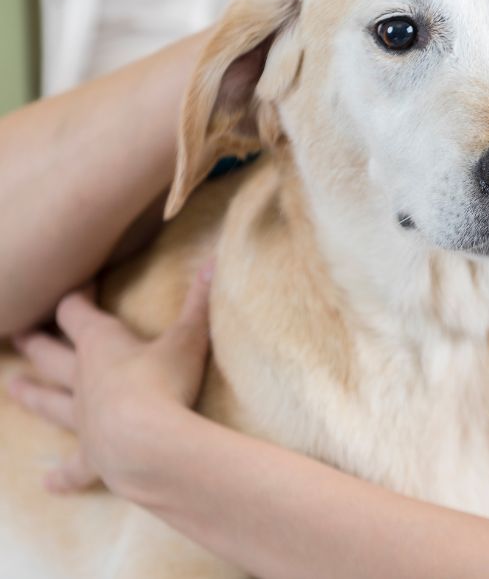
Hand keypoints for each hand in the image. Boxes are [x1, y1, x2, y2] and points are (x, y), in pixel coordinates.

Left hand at [7, 261, 213, 493]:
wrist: (146, 445)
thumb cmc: (165, 383)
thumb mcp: (189, 339)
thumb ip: (199, 302)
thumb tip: (213, 260)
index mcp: (100, 344)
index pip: (75, 311)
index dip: (76, 295)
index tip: (83, 281)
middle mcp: (83, 379)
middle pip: (50, 355)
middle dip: (36, 342)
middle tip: (16, 332)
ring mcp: (83, 419)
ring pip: (50, 403)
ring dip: (32, 395)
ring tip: (12, 387)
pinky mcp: (92, 457)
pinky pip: (73, 466)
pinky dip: (61, 475)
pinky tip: (49, 482)